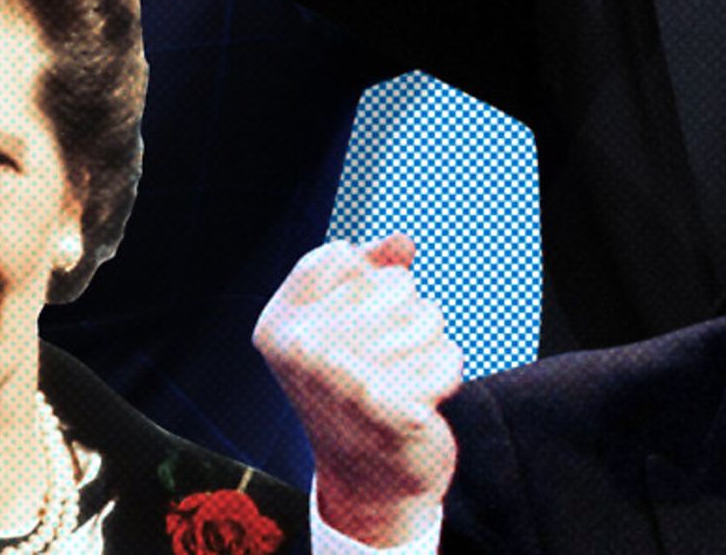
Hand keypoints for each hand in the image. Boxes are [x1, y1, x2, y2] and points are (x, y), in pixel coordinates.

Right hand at [256, 235, 463, 546]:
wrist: (369, 484)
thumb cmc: (357, 394)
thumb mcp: (343, 325)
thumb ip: (368, 271)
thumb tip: (402, 242)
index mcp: (278, 326)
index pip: (341, 255)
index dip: (364, 282)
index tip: (353, 327)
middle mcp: (301, 350)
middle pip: (394, 283)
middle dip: (405, 317)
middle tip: (383, 363)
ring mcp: (343, 379)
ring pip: (428, 316)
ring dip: (427, 348)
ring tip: (402, 381)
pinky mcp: (391, 408)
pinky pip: (447, 356)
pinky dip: (444, 377)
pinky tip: (418, 404)